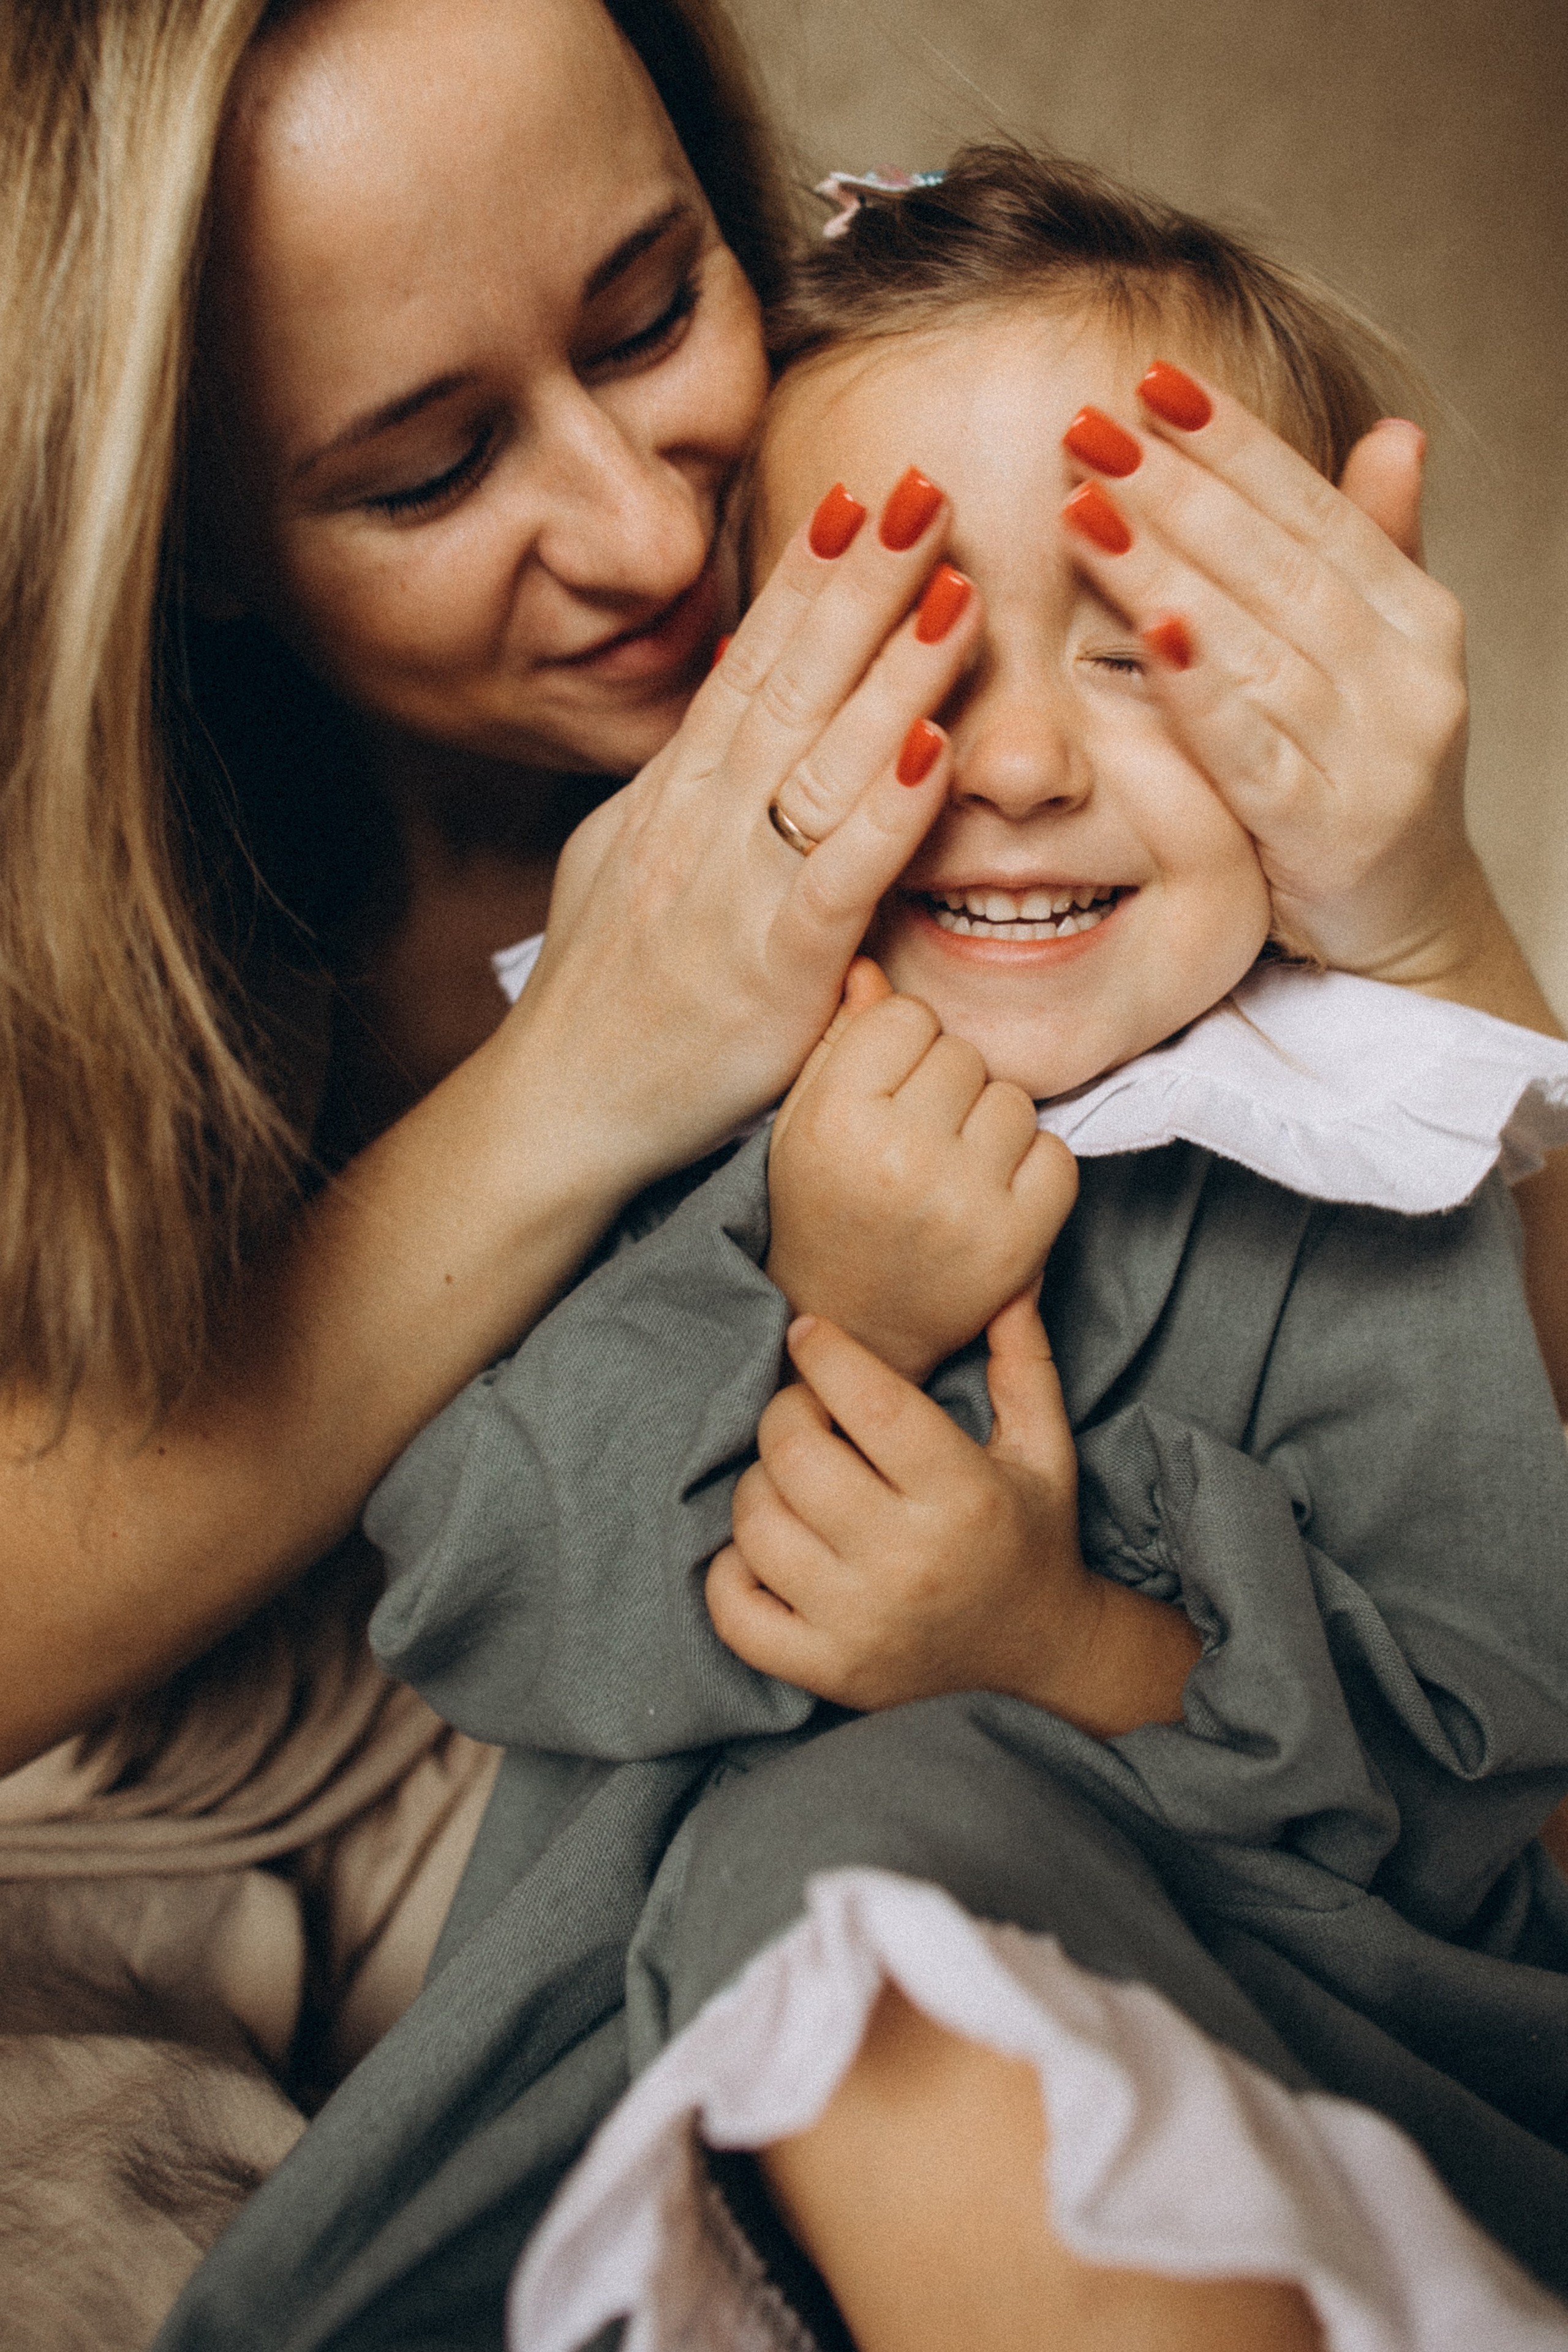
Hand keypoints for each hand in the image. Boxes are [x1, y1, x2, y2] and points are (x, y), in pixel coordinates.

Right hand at [519, 475, 982, 1193]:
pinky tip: (935, 748)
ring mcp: (734, 895)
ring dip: (892, 670)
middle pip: (789, 685)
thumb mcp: (621, 862)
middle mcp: (701, 828)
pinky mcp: (772, 971)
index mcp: (673, 800)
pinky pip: (838, 876)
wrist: (566, 1107)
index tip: (857, 500)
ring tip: (954, 587)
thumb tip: (726, 701)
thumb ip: (679, 786)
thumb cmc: (606, 992)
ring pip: (821, 762)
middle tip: (922, 492)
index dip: (805, 582)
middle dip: (858, 586)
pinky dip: (887, 812)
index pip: (748, 667)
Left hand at [706, 1302, 1199, 1733]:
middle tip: (806, 1410)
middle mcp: (907, 1561)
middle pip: (793, 1455)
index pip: (868, 1401)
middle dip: (787, 1412)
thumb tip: (1013, 1278)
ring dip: (759, 1483)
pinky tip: (769, 1545)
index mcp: (962, 1495)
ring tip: (793, 1476)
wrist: (1040, 1660)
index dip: (824, 1352)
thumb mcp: (1044, 1448)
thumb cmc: (1033, 1538)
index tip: (810, 1334)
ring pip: (755, 1524)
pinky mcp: (825, 1670)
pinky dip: (731, 1569)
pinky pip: (733, 1609)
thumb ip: (1024, 1361)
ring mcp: (859, 1622)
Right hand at [766, 977, 1077, 1384]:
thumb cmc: (823, 1212)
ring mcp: (966, 1201)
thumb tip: (870, 968)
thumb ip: (838, 1043)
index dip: (902, 1046)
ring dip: (991, 1125)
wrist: (853, 1328)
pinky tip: (991, 1193)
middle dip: (947, 1085)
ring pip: (1014, 1100)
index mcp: (837, 1120)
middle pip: (964, 1053)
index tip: (888, 1089)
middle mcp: (901, 1158)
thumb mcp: (803, 1123)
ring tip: (953, 1167)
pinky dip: (1033, 1168)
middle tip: (920, 1135)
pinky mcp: (1019, 1240)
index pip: (907, 1015)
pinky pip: (1057, 1153)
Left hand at [1061, 369, 1472, 981]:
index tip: (1153, 380)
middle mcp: (1409, 676)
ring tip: (1086, 505)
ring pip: (1259, 640)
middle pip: (1277, 562)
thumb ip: (1374, 551)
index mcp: (1415, 619)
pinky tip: (1145, 634)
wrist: (1404, 922)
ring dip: (1167, 569)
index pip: (1314, 509)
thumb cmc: (1361, 780)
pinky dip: (1201, 688)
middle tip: (1090, 425)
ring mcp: (1375, 753)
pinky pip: (1252, 745)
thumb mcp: (1377, 662)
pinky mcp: (1329, 828)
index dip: (1235, 442)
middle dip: (1179, 487)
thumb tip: (1394, 430)